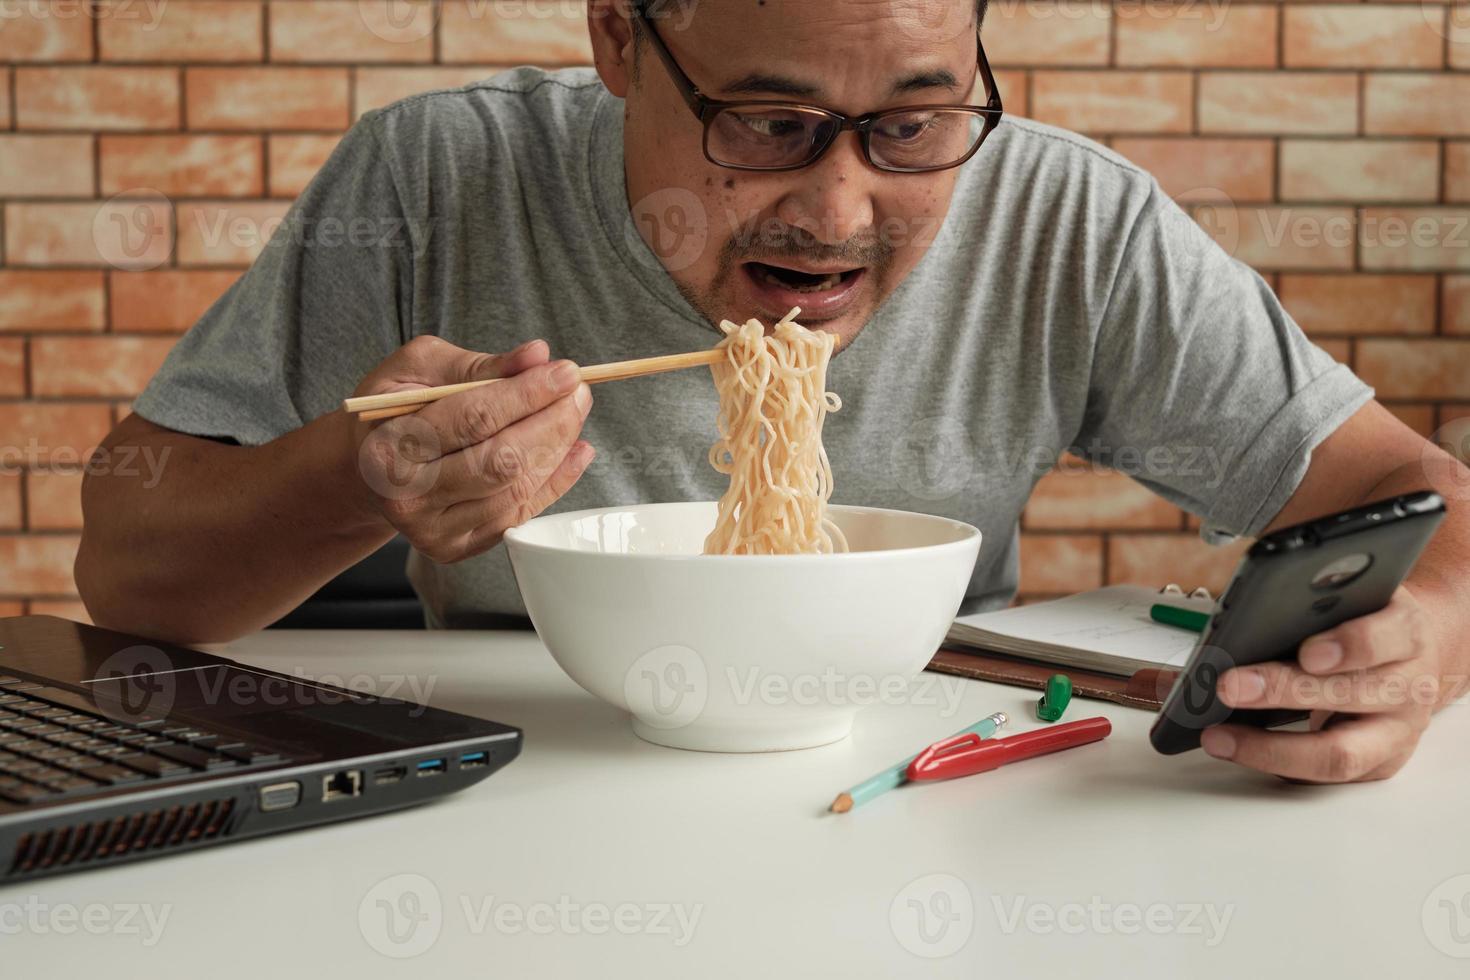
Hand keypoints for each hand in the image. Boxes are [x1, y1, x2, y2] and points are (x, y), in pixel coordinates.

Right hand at [348, 335, 594, 562]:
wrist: (367, 470)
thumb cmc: (394, 412)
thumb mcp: (419, 369)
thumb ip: (478, 363)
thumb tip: (537, 355)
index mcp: (390, 447)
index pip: (473, 418)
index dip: (527, 394)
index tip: (566, 372)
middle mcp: (409, 497)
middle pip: (501, 461)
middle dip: (551, 422)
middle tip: (579, 391)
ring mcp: (434, 530)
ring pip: (516, 490)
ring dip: (557, 449)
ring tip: (574, 413)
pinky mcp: (458, 547)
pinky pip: (520, 514)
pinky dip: (555, 480)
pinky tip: (574, 450)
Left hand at [1201, 586, 1447, 782]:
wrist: (1411, 656)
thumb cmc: (1368, 622)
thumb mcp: (1353, 597)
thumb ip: (1314, 603)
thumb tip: (1246, 616)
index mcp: (1405, 633)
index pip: (1382, 639)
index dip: (1347, 646)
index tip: (1307, 652)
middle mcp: (1407, 686)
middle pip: (1349, 696)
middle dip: (1283, 692)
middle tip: (1229, 686)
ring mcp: (1396, 731)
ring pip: (1338, 753)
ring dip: (1269, 747)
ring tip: (1218, 736)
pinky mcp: (1378, 763)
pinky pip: (1324, 775)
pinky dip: (1275, 764)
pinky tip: (1237, 750)